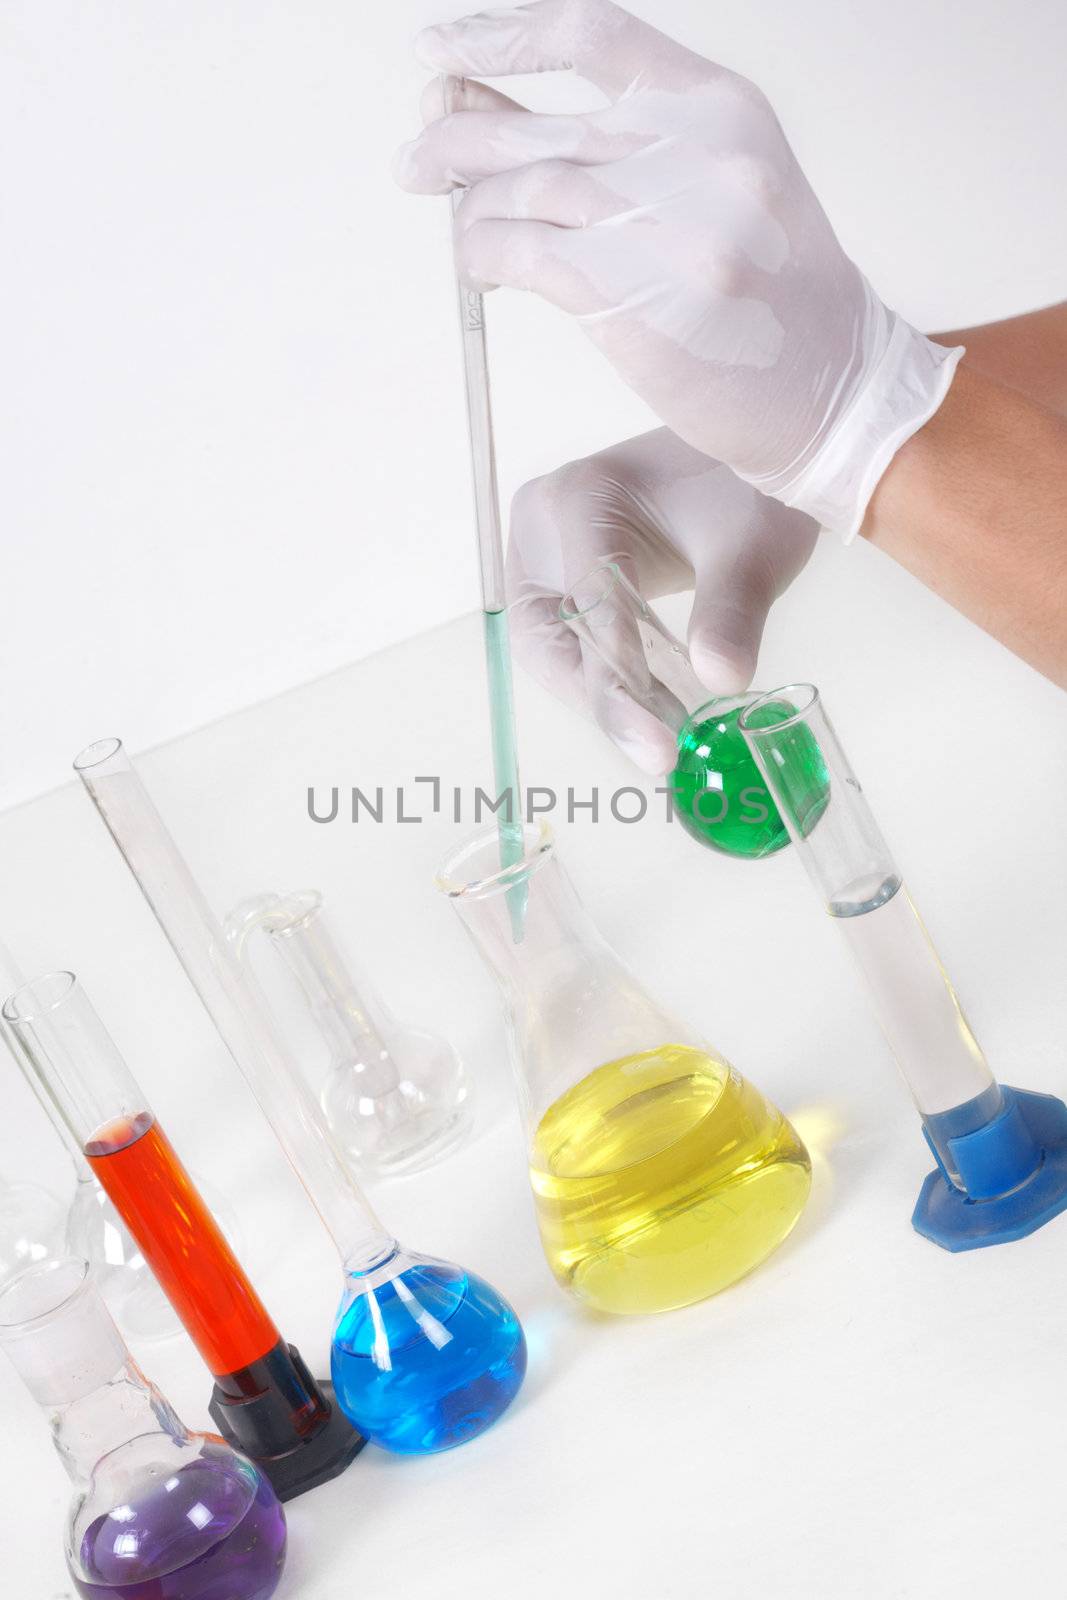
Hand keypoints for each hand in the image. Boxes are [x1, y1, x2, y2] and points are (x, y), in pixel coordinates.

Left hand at [395, 0, 962, 539]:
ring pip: (522, 190)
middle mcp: (693, 150)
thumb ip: (623, 151)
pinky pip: (521, 251)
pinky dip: (483, 256)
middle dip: (456, 137)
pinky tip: (481, 269)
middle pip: (539, 122)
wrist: (839, 393)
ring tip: (461, 235)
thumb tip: (490, 117)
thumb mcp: (724, 191)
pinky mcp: (631, 291)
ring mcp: (664, 220)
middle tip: (414, 160)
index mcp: (720, 107)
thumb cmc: (778, 305)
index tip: (443, 48)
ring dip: (469, 213)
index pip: (591, 33)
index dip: (503, 36)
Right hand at [506, 428, 818, 772]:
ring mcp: (546, 552)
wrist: (744, 454)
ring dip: (599, 696)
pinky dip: (607, 680)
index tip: (657, 740)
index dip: (619, 678)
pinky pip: (568, 642)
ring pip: (551, 648)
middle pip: (549, 634)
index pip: (589, 602)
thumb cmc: (747, 488)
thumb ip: (733, 611)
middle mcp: (546, 523)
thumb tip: (722, 680)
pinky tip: (652, 715)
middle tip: (655, 751)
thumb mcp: (756, 547)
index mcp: (583, 497)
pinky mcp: (560, 578)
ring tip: (660, 740)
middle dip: (598, 697)